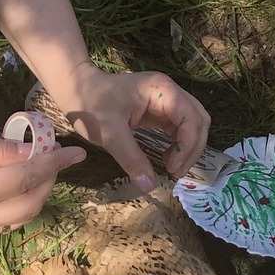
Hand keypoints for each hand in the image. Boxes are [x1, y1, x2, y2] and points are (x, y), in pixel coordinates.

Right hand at [0, 128, 85, 237]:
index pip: (25, 179)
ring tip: (38, 167)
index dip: (53, 163)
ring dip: (37, 195)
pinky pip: (5, 224)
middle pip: (29, 206)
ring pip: (20, 219)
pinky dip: (20, 205)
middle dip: (49, 181)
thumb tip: (31, 151)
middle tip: (54, 155)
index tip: (76, 152)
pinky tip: (16, 183)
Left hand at [47, 64, 211, 187]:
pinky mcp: (159, 109)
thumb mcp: (110, 134)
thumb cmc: (90, 105)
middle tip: (176, 172)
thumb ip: (131, 158)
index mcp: (161, 90)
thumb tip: (149, 185)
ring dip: (188, 147)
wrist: (75, 88)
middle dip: (192, 148)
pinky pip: (180, 126)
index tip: (172, 169)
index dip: (187, 146)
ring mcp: (165, 99)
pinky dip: (179, 144)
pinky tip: (167, 158)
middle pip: (199, 120)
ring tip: (173, 168)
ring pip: (193, 123)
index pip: (191, 118)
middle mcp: (169, 91)